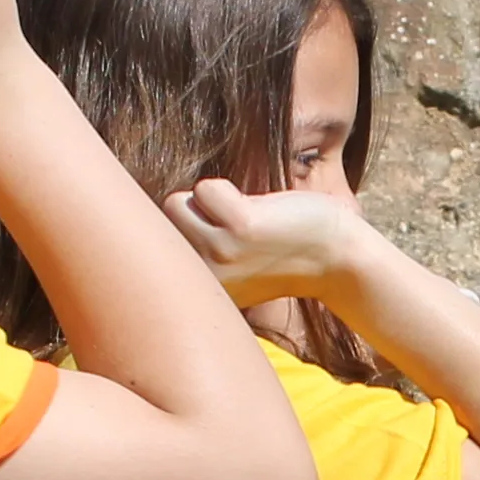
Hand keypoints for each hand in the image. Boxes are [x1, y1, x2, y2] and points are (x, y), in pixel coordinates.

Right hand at [167, 179, 376, 302]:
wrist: (335, 256)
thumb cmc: (281, 252)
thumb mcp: (228, 266)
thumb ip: (194, 253)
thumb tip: (143, 221)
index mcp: (199, 291)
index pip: (152, 249)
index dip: (176, 229)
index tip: (204, 238)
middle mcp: (204, 278)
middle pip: (161, 220)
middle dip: (192, 212)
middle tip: (232, 227)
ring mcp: (220, 254)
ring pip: (176, 204)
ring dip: (208, 201)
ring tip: (242, 218)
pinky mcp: (240, 228)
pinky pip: (206, 189)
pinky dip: (226, 190)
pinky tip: (256, 211)